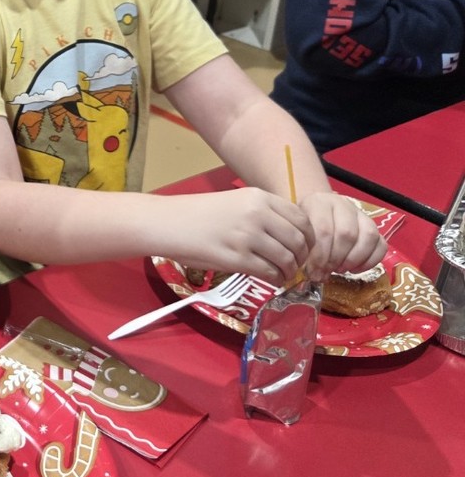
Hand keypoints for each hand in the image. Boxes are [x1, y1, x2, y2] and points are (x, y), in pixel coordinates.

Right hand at [165, 187, 314, 284]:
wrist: (169, 223)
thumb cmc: (198, 213)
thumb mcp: (235, 202)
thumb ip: (262, 213)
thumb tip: (289, 236)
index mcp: (258, 197)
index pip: (301, 219)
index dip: (308, 237)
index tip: (304, 248)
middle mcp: (257, 214)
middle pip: (299, 241)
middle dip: (302, 258)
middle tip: (296, 265)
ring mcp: (248, 237)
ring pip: (287, 259)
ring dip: (289, 271)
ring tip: (282, 275)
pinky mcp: (238, 258)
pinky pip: (270, 273)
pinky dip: (275, 280)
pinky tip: (270, 279)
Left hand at [299, 192, 387, 279]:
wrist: (316, 210)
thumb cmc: (305, 224)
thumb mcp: (298, 230)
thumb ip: (304, 247)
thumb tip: (313, 274)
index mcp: (319, 202)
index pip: (324, 230)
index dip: (320, 256)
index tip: (313, 272)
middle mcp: (342, 204)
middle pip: (347, 234)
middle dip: (336, 259)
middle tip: (326, 273)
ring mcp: (361, 214)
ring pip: (367, 236)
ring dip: (354, 259)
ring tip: (339, 269)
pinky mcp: (374, 226)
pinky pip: (381, 244)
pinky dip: (370, 261)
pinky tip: (354, 269)